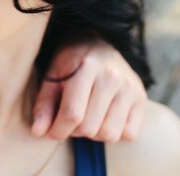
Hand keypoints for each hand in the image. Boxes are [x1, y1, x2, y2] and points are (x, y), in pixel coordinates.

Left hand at [31, 39, 146, 141]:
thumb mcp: (52, 76)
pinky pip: (129, 134)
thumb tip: (38, 132)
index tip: (52, 132)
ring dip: (94, 134)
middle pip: (90, 127)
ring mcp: (130, 87)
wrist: (98, 44)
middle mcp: (111, 76)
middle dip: (74, 131)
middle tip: (70, 119)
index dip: (59, 130)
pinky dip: (114, 133)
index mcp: (85, 66)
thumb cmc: (70, 63)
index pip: (73, 113)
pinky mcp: (141, 98)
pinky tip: (105, 117)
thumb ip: (44, 105)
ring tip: (87, 117)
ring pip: (109, 134)